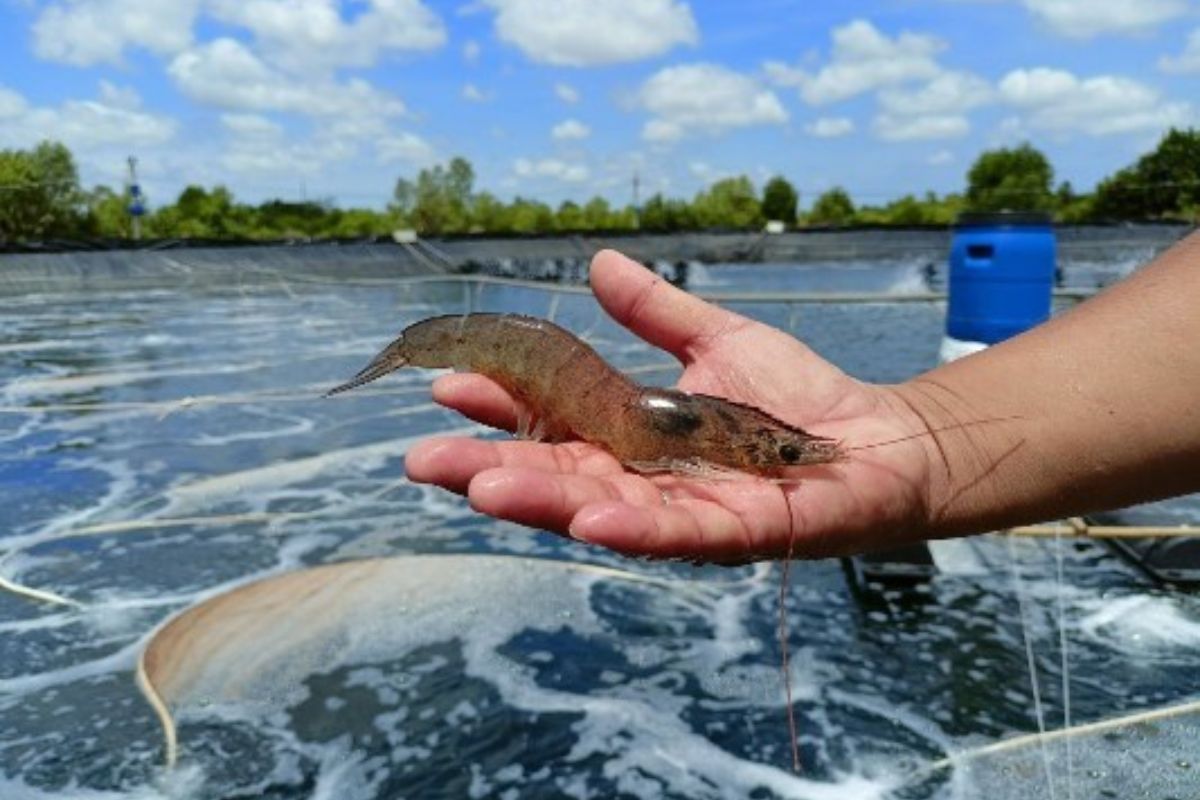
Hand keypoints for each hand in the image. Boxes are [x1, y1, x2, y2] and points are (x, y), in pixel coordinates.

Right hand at [406, 249, 942, 561]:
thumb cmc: (798, 399)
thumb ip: (658, 312)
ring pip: (598, 511)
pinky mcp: (732, 534)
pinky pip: (675, 536)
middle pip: (557, 477)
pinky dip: (630, 530)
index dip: (502, 407)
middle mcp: (644, 481)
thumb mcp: (718, 340)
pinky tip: (586, 522)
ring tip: (480, 487)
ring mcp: (683, 512)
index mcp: (631, 436)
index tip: (448, 383)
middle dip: (490, 468)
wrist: (879, 441)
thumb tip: (601, 262)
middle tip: (423, 460)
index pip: (553, 423)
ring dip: (540, 502)